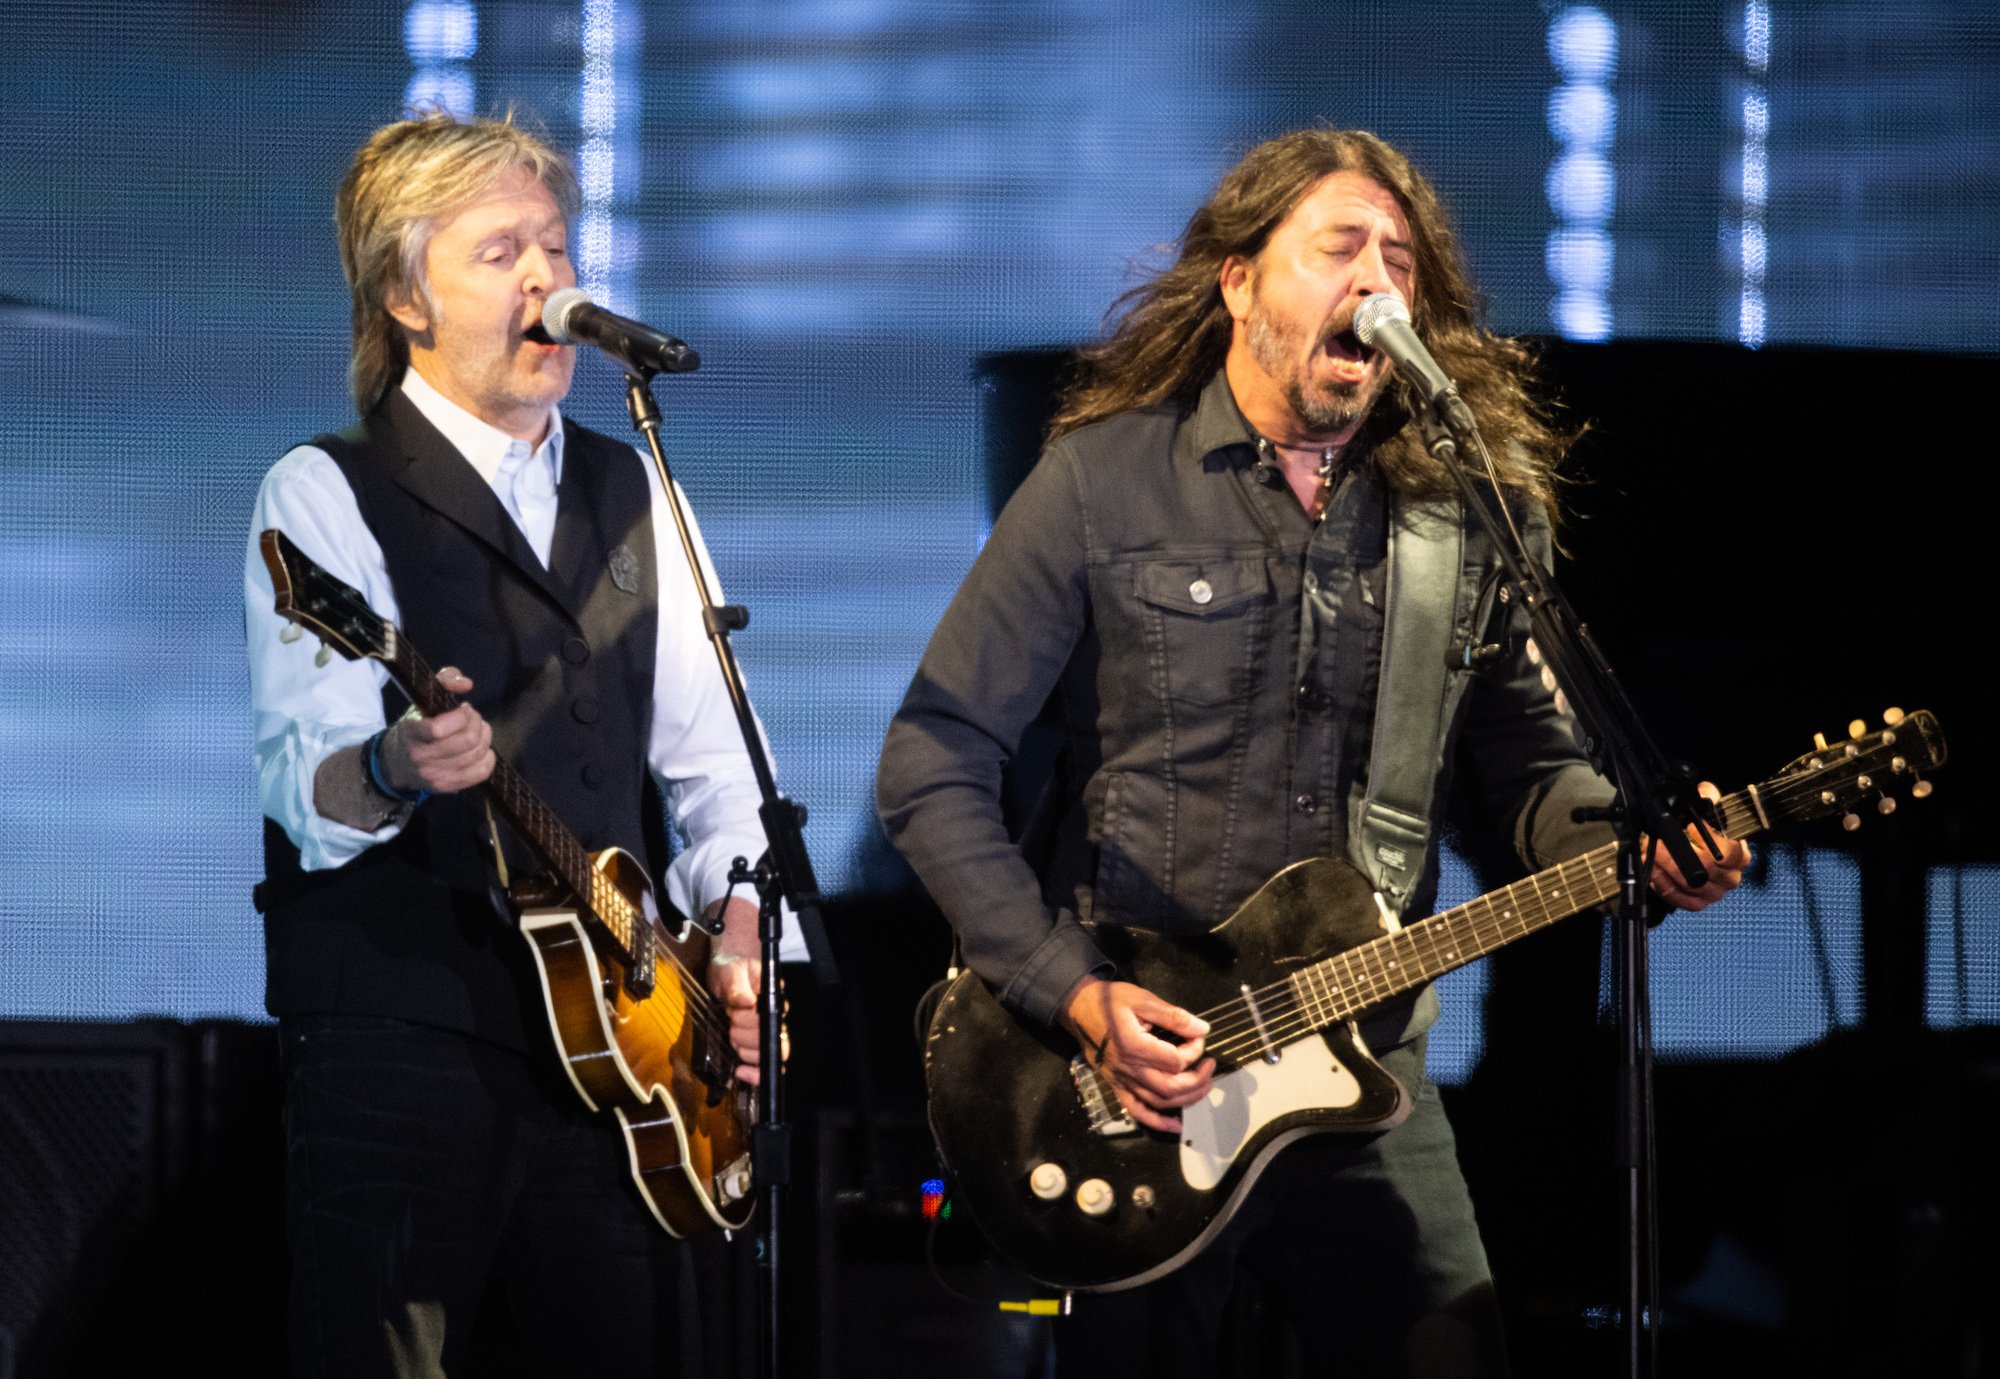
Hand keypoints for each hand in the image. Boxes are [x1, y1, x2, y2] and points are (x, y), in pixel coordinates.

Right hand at [379, 667, 495, 794]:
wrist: (395, 764)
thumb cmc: (414, 727)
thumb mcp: (421, 700)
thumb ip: (444, 680)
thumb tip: (467, 684)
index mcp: (412, 732)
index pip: (439, 729)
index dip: (461, 716)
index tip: (463, 708)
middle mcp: (422, 757)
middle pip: (467, 741)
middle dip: (477, 724)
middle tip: (473, 718)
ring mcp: (435, 775)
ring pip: (476, 755)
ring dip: (484, 738)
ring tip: (478, 730)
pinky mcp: (447, 786)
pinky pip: (480, 773)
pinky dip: (488, 758)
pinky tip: (482, 749)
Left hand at [705, 897, 785, 1084]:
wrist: (725, 973)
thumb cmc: (730, 969)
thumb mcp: (730, 971)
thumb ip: (736, 985)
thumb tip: (746, 1001)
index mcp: (772, 998)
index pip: (770, 1019)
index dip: (749, 1020)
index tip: (733, 1011)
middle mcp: (774, 1017)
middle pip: (771, 1042)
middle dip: (744, 1035)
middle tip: (731, 1020)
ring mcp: (766, 1033)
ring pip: (765, 1055)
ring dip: (744, 1049)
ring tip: (731, 1034)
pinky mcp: (755, 1044)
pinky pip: (763, 1065)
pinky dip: (754, 1074)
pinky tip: (741, 1071)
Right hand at [1060, 976, 1213, 1133]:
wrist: (1079, 1009)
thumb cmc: (1110, 1001)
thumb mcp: (1142, 999)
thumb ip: (1173, 1016)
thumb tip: (1202, 1029)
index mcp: (1135, 1046)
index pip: (1176, 1061)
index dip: (1194, 1051)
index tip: (1197, 1036)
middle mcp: (1129, 1069)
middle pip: (1171, 1088)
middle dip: (1197, 1081)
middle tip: (1210, 1067)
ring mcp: (1121, 1080)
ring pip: (1159, 1102)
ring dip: (1186, 1100)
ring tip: (1203, 1088)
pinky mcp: (1116, 1086)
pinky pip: (1137, 1111)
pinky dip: (1157, 1122)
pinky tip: (1175, 1125)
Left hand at [1649, 781, 1750, 910]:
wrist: (1697, 849)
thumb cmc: (1703, 829)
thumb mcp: (1706, 808)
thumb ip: (1708, 797)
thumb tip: (1705, 792)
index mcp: (1739, 856)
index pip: (1728, 853)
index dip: (1708, 841)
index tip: (1689, 827)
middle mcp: (1731, 878)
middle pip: (1706, 871)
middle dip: (1676, 856)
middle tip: (1657, 843)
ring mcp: (1714, 893)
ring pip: (1691, 887)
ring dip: (1666, 870)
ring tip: (1650, 855)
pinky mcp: (1697, 903)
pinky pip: (1681, 900)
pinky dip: (1664, 887)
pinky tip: (1653, 873)